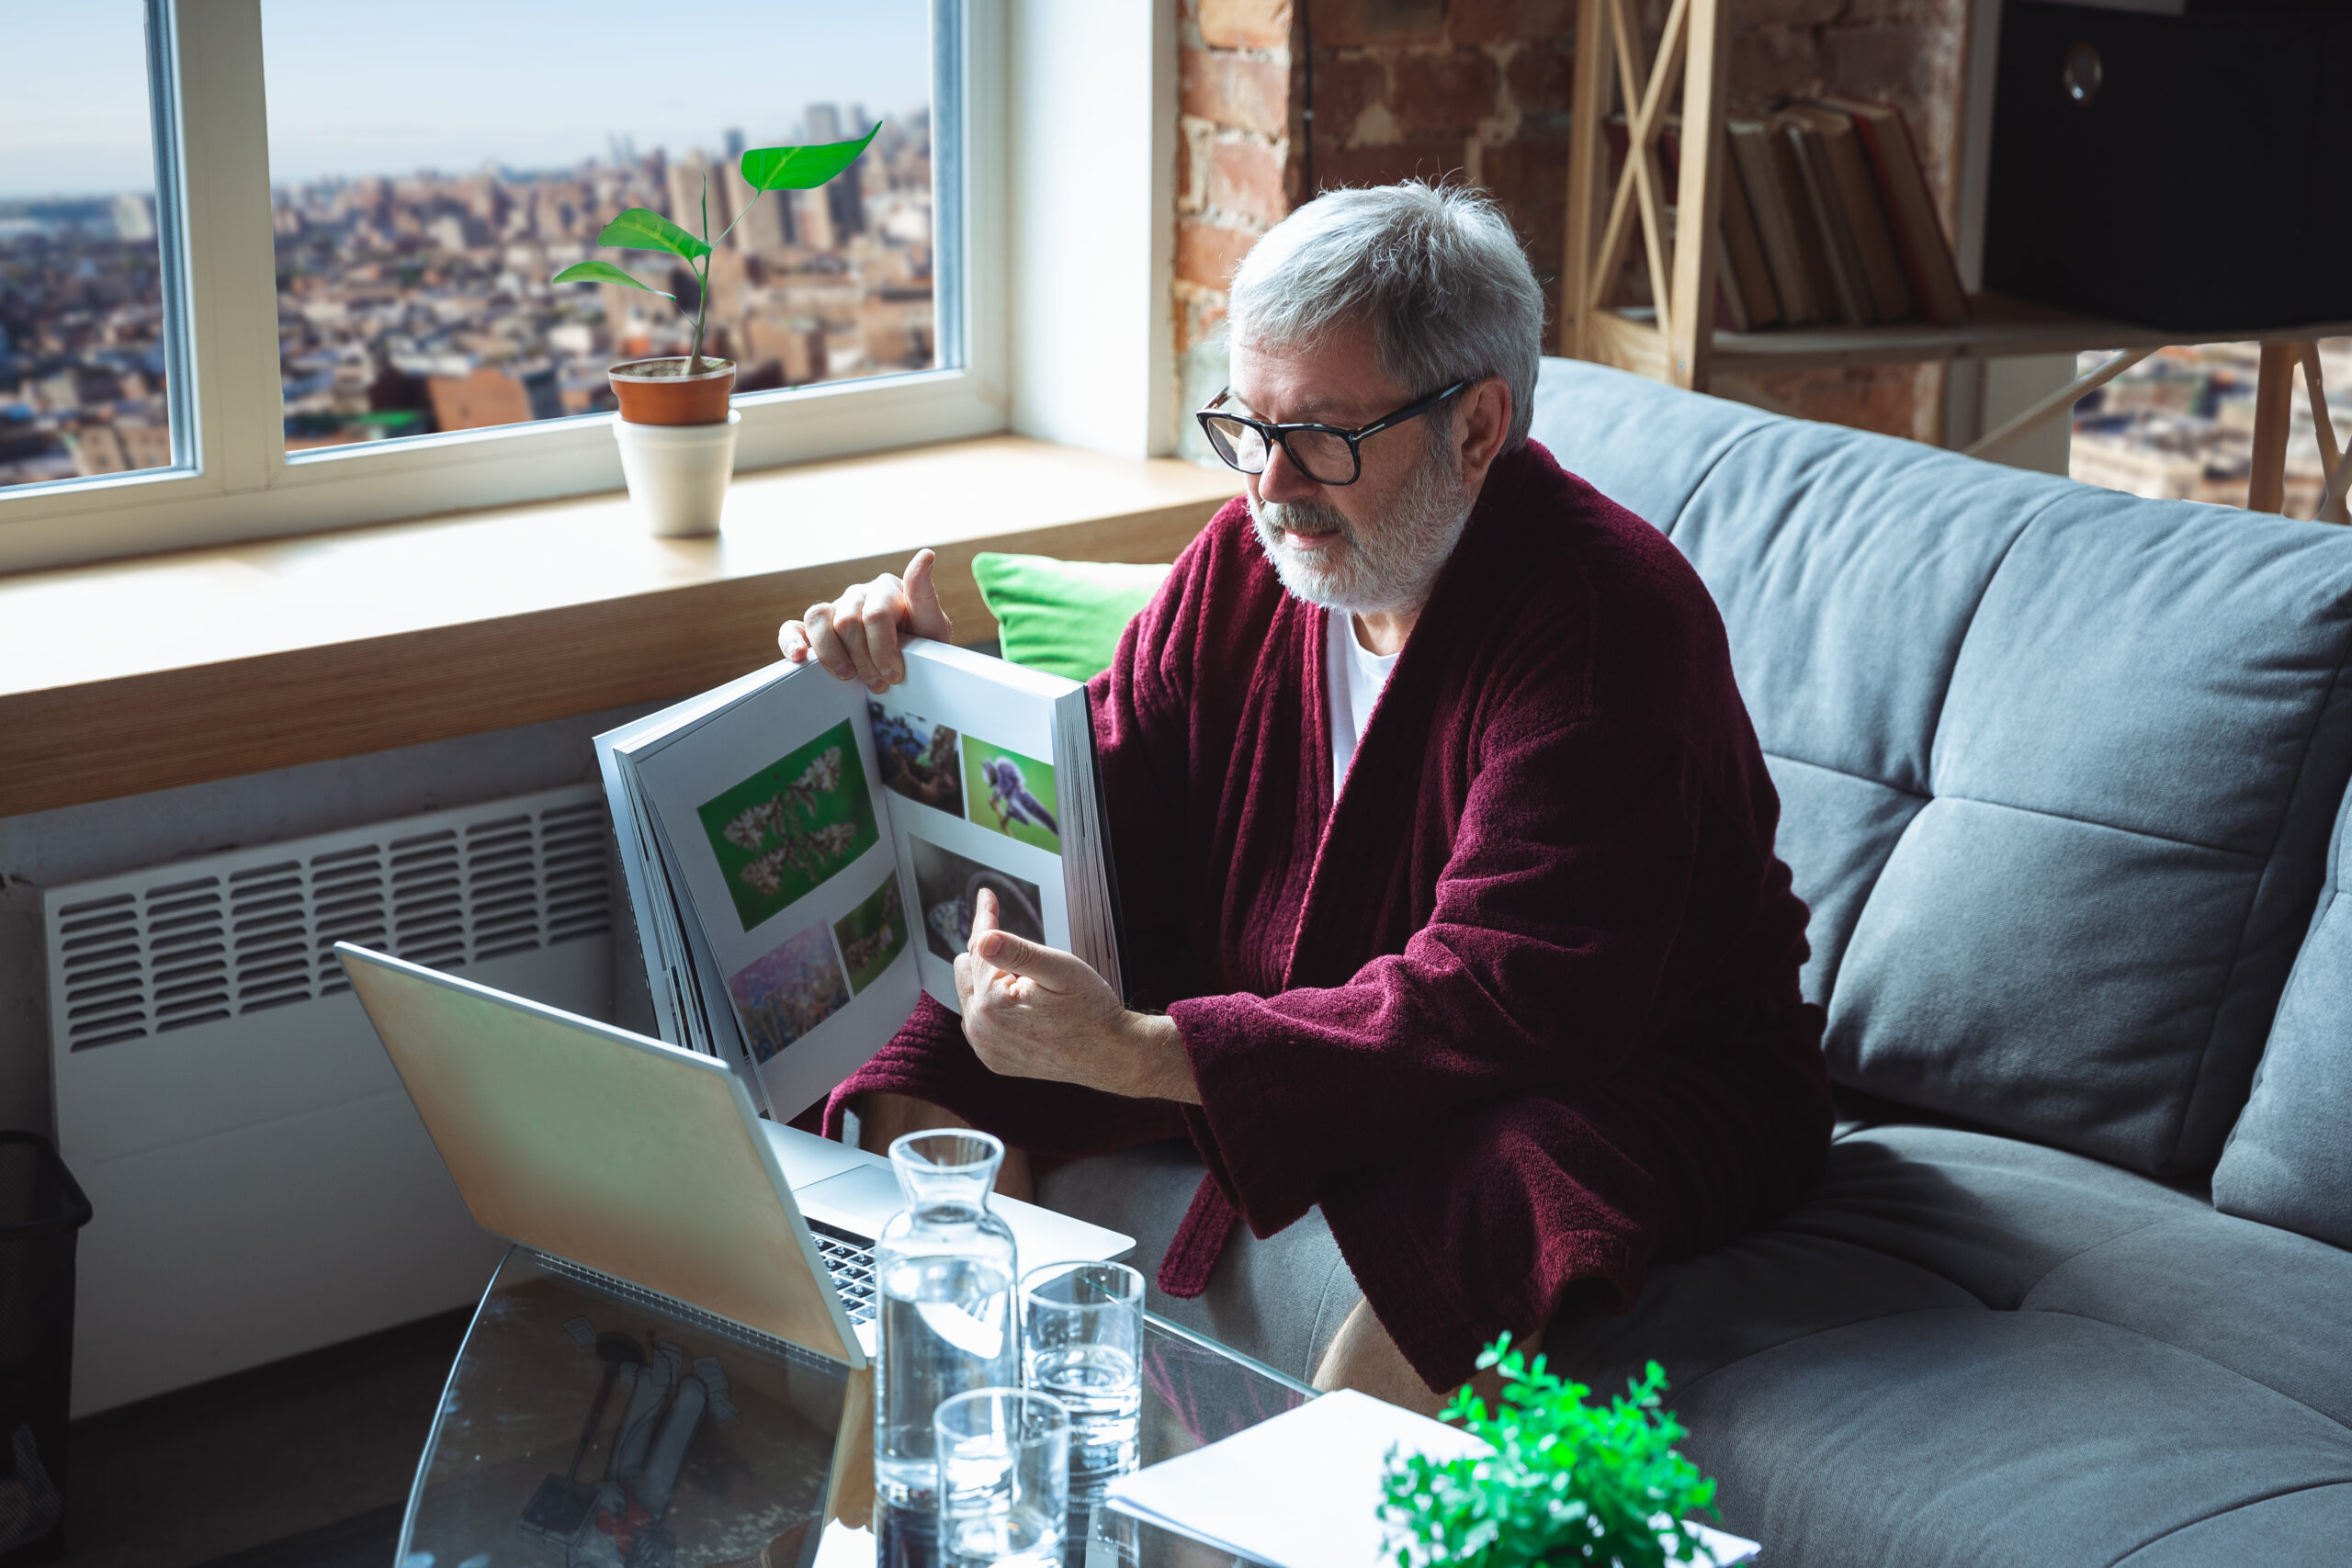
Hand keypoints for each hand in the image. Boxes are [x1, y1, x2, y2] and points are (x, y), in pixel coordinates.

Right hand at [777, 548, 952, 692]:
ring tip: (848, 676)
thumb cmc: (922, 646)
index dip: (883, 650)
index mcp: (886, 589)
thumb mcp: (933, 627)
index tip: (895, 675)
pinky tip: (799, 657)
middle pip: (848, 623)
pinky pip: (794, 627)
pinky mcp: (815, 629)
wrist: (910, 667)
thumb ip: (925, 595)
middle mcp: (858, 594)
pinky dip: (791, 641)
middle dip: (864, 661)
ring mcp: (835, 609)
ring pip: (818, 619)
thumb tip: (925, 555)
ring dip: (831, 654)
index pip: (876, 615)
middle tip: (880, 684)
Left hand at [955, 889, 1198, 1102]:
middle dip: (990, 955)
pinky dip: (995, 1008)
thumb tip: (982, 939)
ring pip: (972, 995)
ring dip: (991, 982)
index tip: (986, 894)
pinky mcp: (995, 1060)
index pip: (979, 947)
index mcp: (991, 1003)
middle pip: (967, 970)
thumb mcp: (1060, 970)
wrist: (1111, 1055)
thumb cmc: (1091, 1009)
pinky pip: (981, 1022)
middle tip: (1024, 956)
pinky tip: (1024, 1007)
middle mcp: (979, 1029)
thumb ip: (1018, 952)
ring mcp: (985, 1048)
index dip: (987, 918)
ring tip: (1030, 987)